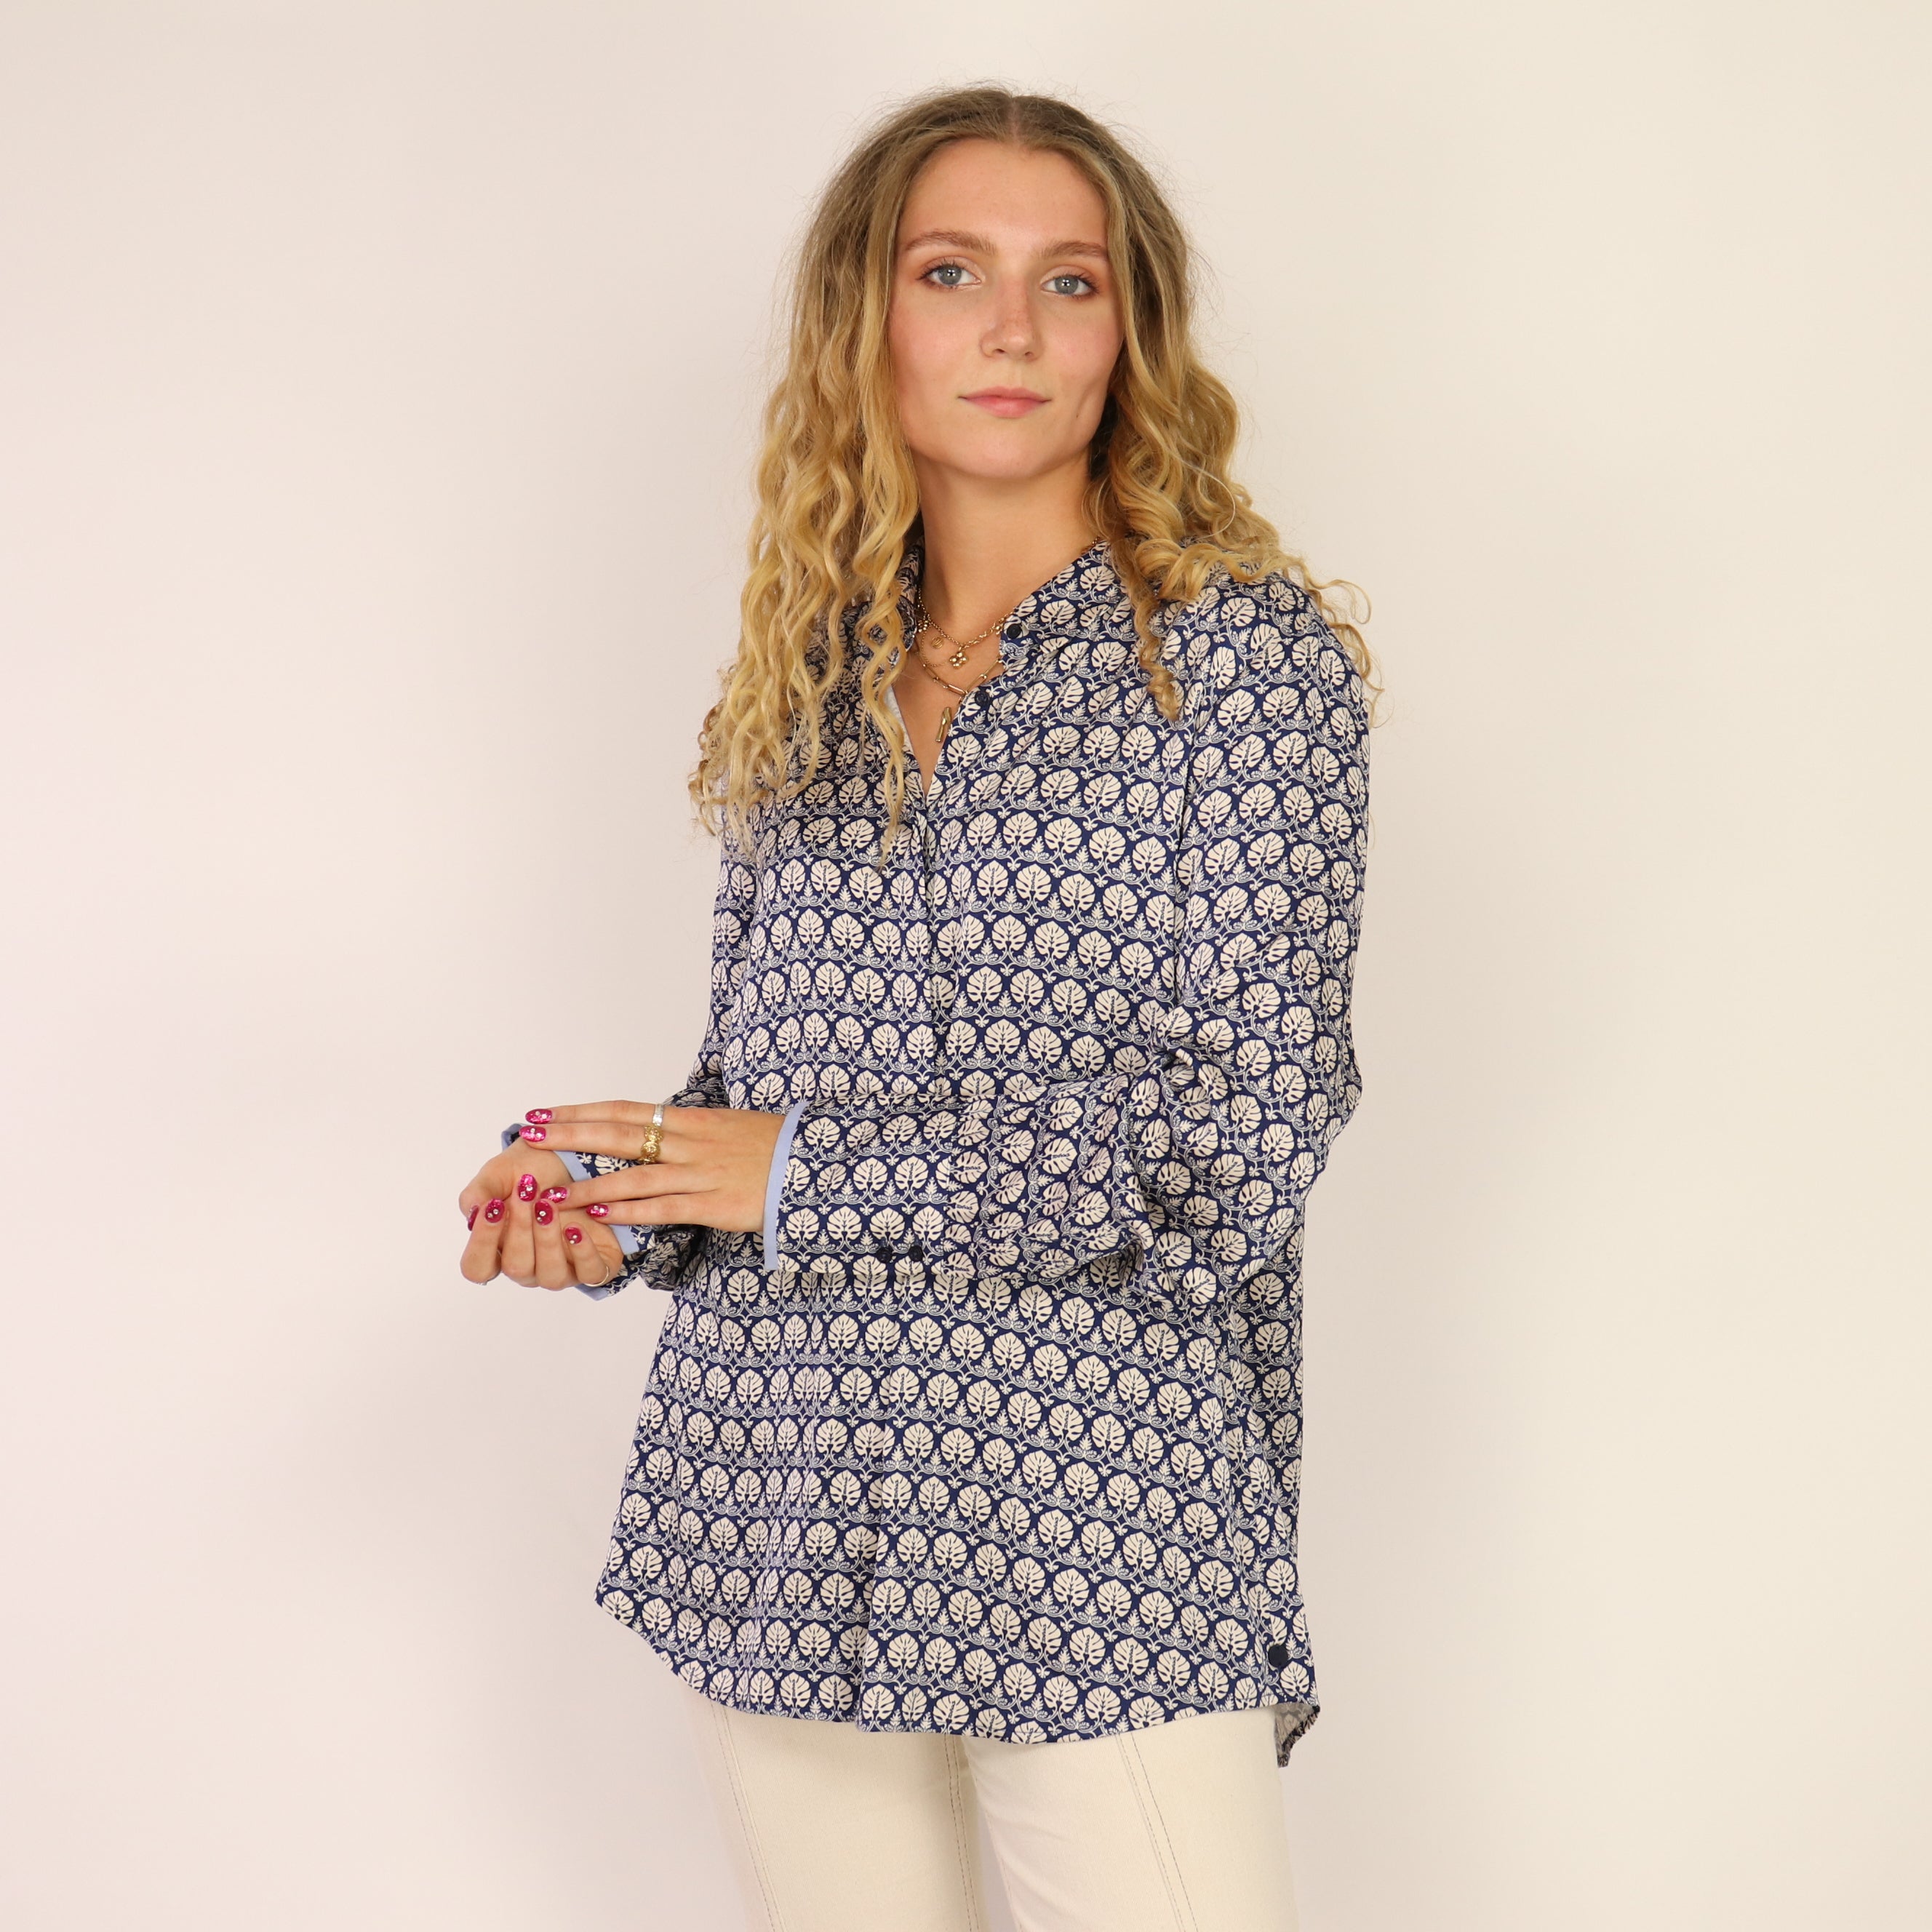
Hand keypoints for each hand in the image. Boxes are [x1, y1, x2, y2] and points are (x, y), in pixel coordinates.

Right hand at [456, 1143, 628, 1291]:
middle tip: (526, 1192)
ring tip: (549, 1206)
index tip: (492, 1206)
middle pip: (516, 1268)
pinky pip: (589, 1274)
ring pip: (550, 1275)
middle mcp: (528, 1265)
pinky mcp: (593, 1265)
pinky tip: (576, 1228)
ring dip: (548, 1240)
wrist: (574, 1156)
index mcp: (499, 1250)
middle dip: (520, 1229)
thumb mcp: (500, 1172)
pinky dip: (583, 1253)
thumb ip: (480, 1192)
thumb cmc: (531, 1169)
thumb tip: (473, 1212)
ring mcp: (560, 1269)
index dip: (481, 1243)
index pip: (477, 1267)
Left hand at [515, 1100, 785, 1236]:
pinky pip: (664, 1208)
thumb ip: (688, 1132)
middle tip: (530, 1136)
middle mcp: (689, 1141)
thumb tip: (654, 1131)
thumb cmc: (772, 1148)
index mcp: (691, 1119)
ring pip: (634, 1175)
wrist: (815, 1165)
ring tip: (551, 1191)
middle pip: (619, 1134)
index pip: (624, 1110)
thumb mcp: (727, 1127)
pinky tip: (600, 1213)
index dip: (580, 1112)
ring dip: (589, 1183)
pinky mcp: (713, 1204)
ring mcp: (700, 1173)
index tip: (542, 1113)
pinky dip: (630, 1210)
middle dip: (569, 1135)